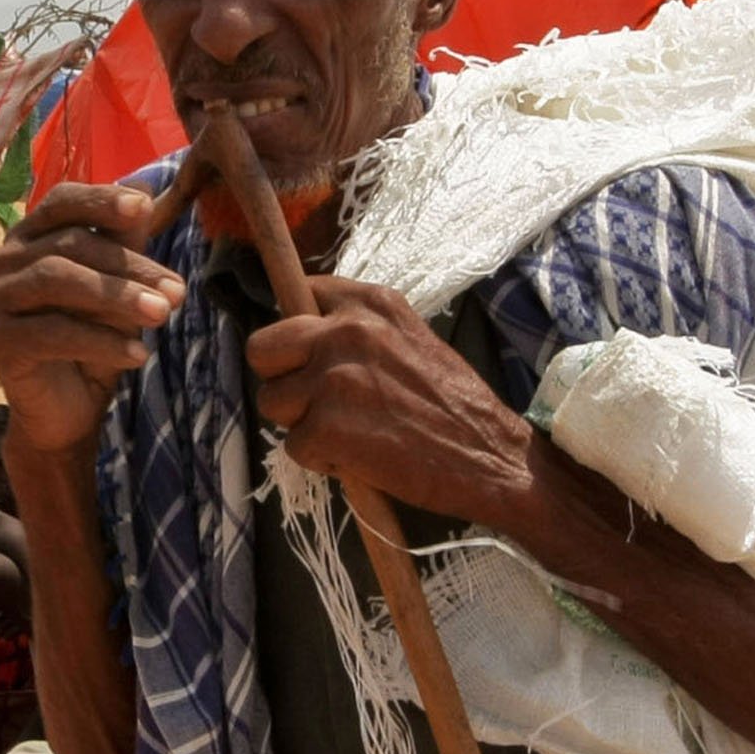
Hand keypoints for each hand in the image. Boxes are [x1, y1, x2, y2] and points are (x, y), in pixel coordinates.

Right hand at [0, 179, 181, 453]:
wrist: (67, 408)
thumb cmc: (92, 339)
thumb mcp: (118, 290)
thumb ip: (125, 246)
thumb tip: (145, 194)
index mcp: (31, 236)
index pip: (62, 202)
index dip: (101, 200)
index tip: (144, 207)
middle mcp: (4, 260)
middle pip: (69, 245)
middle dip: (129, 266)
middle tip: (176, 292)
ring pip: (56, 281)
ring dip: (116, 297)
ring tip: (163, 315)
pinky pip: (51, 333)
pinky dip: (100, 341)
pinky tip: (137, 354)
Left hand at [247, 279, 537, 525]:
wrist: (492, 457)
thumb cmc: (455, 407)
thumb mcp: (412, 340)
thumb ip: (361, 329)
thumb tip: (307, 334)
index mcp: (370, 303)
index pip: (297, 292)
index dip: (300, 334)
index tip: (314, 356)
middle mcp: (346, 330)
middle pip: (262, 348)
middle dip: (281, 379)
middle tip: (316, 403)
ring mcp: (333, 378)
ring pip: (272, 401)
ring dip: (302, 424)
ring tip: (350, 432)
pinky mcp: (326, 426)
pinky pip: (293, 446)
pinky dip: (321, 460)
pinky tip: (361, 457)